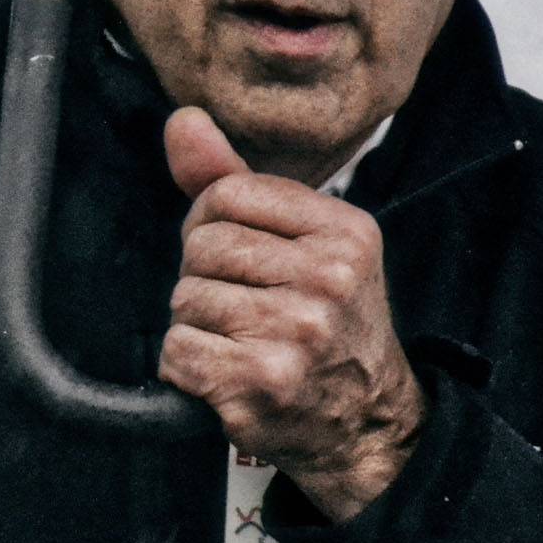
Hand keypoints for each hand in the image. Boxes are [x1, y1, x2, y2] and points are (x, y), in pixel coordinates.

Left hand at [157, 107, 425, 521]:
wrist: (366, 423)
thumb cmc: (326, 323)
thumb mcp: (305, 243)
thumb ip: (233, 180)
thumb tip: (181, 119)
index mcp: (345, 232)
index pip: (225, 194)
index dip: (209, 224)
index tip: (238, 257)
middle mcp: (330, 278)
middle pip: (200, 247)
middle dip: (204, 278)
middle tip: (245, 309)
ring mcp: (297, 330)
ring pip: (183, 298)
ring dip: (196, 324)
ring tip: (242, 342)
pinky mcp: (261, 379)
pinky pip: (175, 350)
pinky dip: (187, 367)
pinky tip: (227, 374)